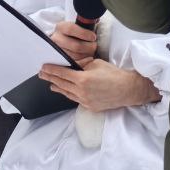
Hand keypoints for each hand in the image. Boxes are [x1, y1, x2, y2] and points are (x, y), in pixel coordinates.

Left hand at [39, 58, 161, 111]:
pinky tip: (66, 91)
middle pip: (61, 84)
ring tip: (51, 84)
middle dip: (50, 78)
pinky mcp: (89, 107)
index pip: (62, 73)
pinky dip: (69, 93)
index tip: (43, 67)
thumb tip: (73, 65)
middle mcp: (81, 91)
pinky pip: (75, 99)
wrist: (127, 89)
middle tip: (42, 74)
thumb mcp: (97, 63)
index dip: (51, 70)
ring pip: (66, 93)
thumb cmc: (114, 74)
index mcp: (82, 79)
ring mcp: (84, 101)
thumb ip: (82, 64)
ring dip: (58, 87)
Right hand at [51, 20, 96, 64]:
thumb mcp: (79, 25)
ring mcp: (57, 51)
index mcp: (61, 27)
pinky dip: (83, 62)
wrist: (66, 41)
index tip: (93, 37)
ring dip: (86, 55)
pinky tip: (86, 58)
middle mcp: (56, 39)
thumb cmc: (76, 33)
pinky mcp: (60, 61)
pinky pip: (74, 64)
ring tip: (90, 51)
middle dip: (88, 47)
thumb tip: (96, 20)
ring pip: (76, 56)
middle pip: (75, 46)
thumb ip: (86, 23)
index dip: (84, 34)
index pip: (71, 29)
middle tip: (94, 46)